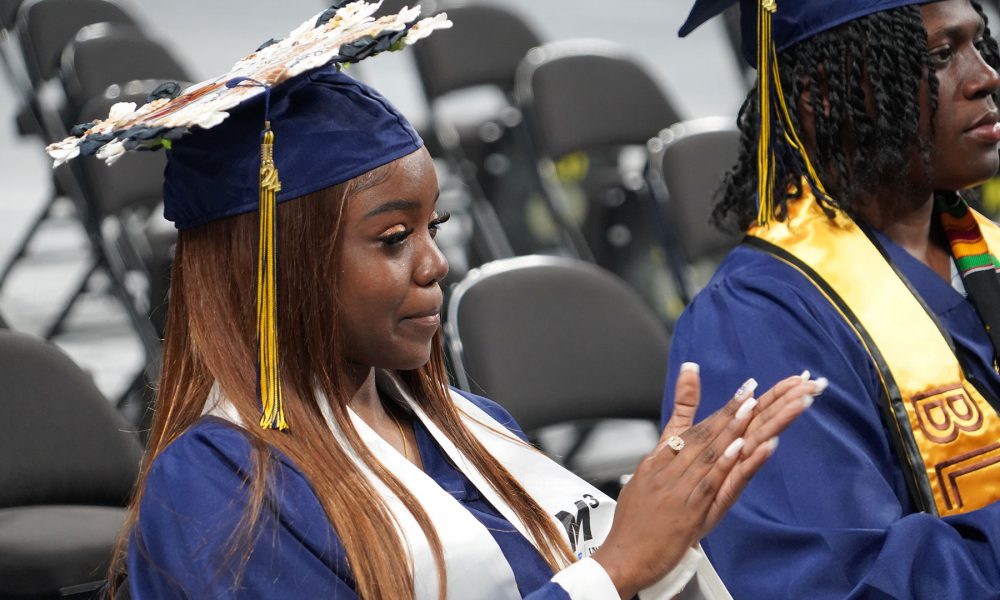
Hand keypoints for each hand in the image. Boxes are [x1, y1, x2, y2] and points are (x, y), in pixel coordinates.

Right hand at [592, 365, 822, 598]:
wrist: (621, 558)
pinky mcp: (686, 512)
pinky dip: (725, 463)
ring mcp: (677, 489)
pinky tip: (742, 448)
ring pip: (710, 453)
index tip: (747, 389)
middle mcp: (667, 470)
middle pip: (706, 435)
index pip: (695, 430)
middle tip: (755, 389)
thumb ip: (664, 459)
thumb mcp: (644, 481)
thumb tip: (677, 440)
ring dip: (733, 428)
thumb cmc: (634, 524)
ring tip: (753, 406)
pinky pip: (709, 484)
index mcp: (658, 461)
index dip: (723, 409)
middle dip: (733, 410)